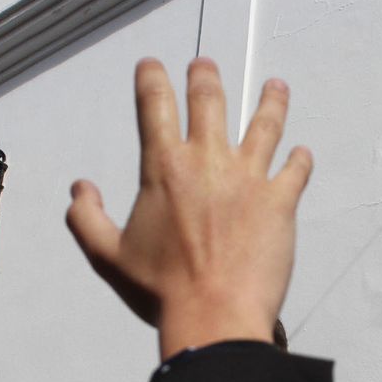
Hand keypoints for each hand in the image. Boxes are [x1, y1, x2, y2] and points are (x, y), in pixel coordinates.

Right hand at [66, 57, 311, 359]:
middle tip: (204, 66)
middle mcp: (208, 161)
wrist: (215, 315)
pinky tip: (302, 154)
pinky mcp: (280, 202)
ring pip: (264, 124)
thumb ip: (86, 218)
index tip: (151, 65)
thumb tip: (80, 189)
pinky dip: (300, 160)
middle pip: (210, 101)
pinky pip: (296, 171)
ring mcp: (249, 178)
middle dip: (205, 77)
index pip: (154, 105)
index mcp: (164, 168)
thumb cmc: (161, 290)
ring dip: (270, 102)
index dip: (151, 78)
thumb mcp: (107, 257)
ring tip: (276, 86)